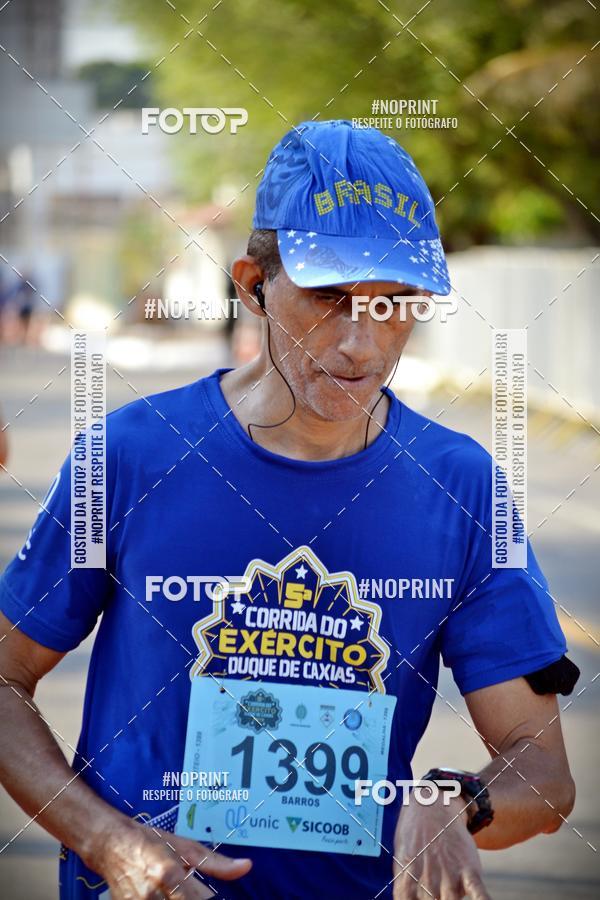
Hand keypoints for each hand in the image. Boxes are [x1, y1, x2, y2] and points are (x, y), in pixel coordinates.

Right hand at [90, 820, 251, 898]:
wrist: (112, 846)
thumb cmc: (151, 842)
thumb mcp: (185, 847)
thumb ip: (216, 863)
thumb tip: (246, 867)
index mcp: (169, 874)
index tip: (214, 897)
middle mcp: (153, 894)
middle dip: (194, 899)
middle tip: (195, 891)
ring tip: (180, 891)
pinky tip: (169, 895)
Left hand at [392, 796, 489, 898]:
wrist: (433, 805)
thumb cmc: (414, 834)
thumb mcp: (400, 857)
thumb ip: (404, 884)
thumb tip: (405, 899)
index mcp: (407, 880)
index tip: (418, 899)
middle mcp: (427, 881)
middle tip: (435, 889)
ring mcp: (449, 876)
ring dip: (452, 898)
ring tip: (448, 891)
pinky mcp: (469, 871)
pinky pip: (478, 893)